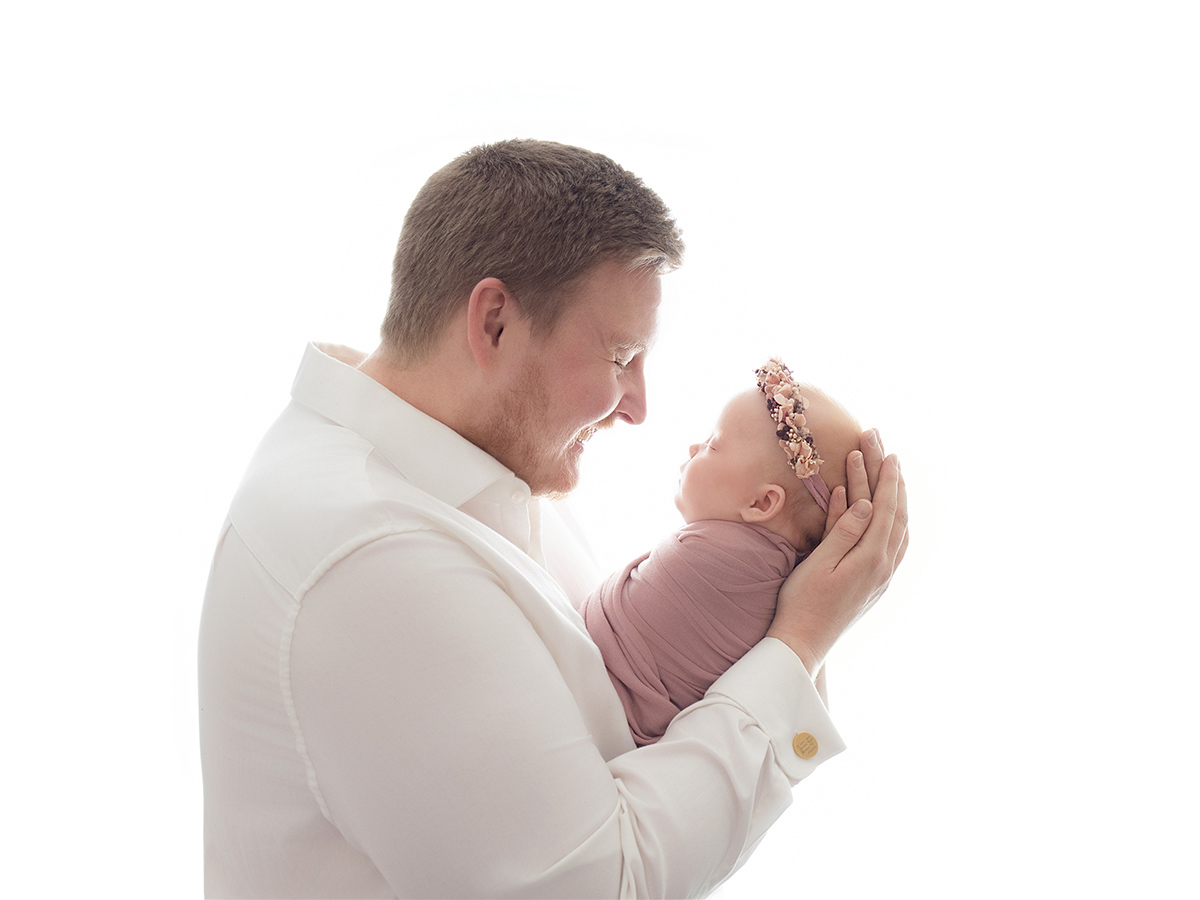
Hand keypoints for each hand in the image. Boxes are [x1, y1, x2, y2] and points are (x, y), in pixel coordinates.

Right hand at [766, 429, 908, 675]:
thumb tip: (861, 501)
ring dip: (896, 498)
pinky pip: (894, 543)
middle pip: (895, 513)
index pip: (883, 506)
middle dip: (891, 478)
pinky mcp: (876, 583)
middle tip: (884, 448)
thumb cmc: (804, 602)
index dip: (883, 476)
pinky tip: (887, 513)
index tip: (882, 449)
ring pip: (899, 528)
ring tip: (891, 473)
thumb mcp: (820, 563)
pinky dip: (893, 519)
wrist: (805, 643)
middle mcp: (884, 566)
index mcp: (872, 558)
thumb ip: (843, 530)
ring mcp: (883, 576)